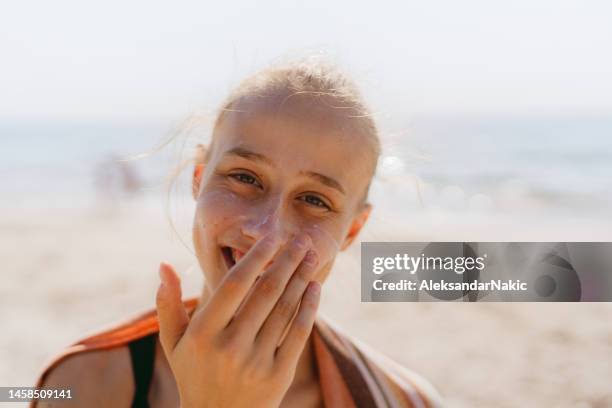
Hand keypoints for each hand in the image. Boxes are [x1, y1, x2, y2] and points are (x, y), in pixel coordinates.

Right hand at [155, 232, 320, 407]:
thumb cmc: (194, 374)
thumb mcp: (174, 343)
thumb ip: (168, 304)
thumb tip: (163, 265)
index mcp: (203, 333)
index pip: (233, 285)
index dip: (254, 258)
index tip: (271, 237)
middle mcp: (230, 346)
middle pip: (265, 293)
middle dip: (286, 261)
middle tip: (301, 239)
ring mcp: (256, 362)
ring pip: (284, 310)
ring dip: (301, 279)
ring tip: (312, 256)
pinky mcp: (278, 376)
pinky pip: (298, 334)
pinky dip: (308, 308)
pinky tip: (315, 288)